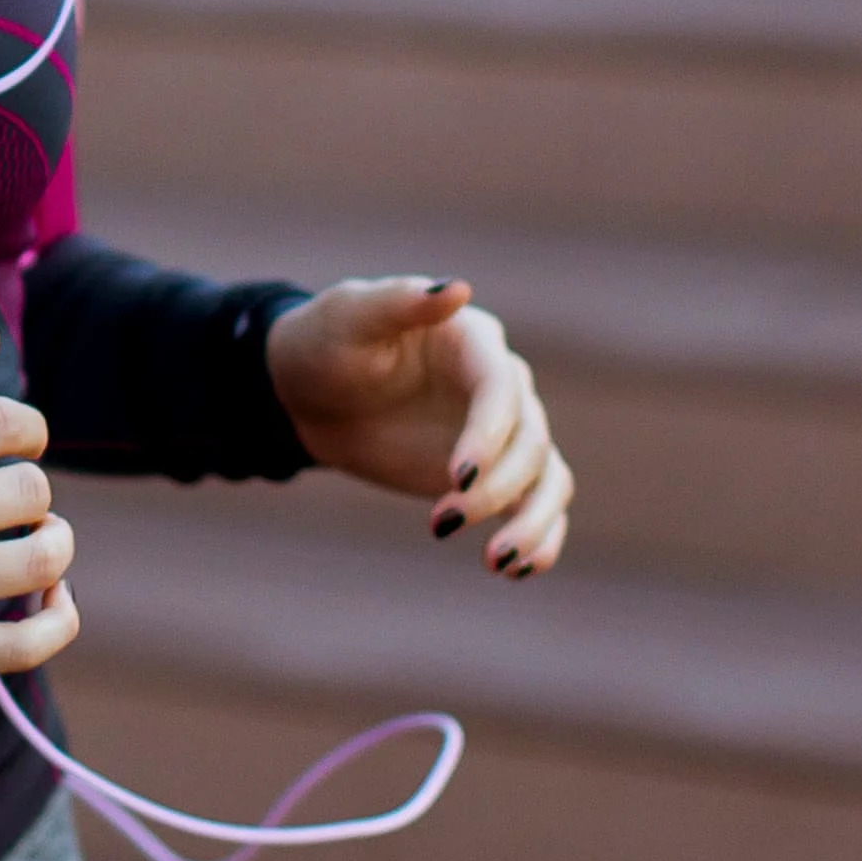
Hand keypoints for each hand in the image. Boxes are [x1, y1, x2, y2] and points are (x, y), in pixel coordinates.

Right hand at [0, 328, 79, 700]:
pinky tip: (52, 604)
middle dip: (34, 489)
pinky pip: (17, 646)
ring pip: (34, 563)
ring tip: (37, 544)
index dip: (29, 427)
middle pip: (27, 492)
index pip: (1, 423)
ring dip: (53, 548)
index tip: (17, 441)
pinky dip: (56, 623)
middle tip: (10, 499)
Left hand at [268, 275, 573, 576]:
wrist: (313, 392)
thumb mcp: (351, 317)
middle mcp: (502, 387)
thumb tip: (457, 289)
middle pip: (530, 442)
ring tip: (497, 563)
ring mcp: (503, 435)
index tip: (457, 476)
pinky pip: (535, 506)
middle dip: (496, 488)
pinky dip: (540, 538)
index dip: (489, 434)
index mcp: (475, 342)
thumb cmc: (328, 342)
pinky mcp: (494, 475)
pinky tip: (516, 571)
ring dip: (534, 522)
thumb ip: (400, 302)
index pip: (502, 390)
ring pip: (548, 478)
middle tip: (443, 523)